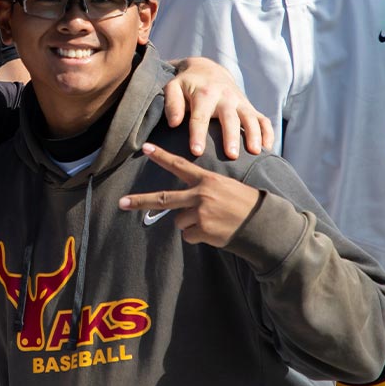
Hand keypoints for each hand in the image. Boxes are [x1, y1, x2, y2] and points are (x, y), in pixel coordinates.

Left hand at [118, 143, 259, 246]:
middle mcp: (200, 195)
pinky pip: (188, 236)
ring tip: (212, 222)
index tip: (145, 148)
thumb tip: (181, 209)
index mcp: (207, 180)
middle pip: (163, 199)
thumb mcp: (226, 188)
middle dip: (139, 201)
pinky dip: (198, 236)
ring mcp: (200, 213)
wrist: (263, 224)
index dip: (161, 156)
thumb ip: (202, 192)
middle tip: (121, 203)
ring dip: (191, 225)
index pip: (180, 165)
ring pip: (179, 222)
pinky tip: (214, 232)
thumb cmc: (245, 205)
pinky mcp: (203, 230)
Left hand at [165, 57, 274, 158]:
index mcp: (204, 94)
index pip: (200, 116)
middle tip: (231, 155)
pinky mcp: (250, 107)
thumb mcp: (173, 88)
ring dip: (254, 135)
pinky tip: (267, 149)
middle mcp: (226, 97)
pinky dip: (268, 133)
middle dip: (231, 137)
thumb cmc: (186, 85)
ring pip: (250, 119)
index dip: (198, 134)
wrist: (207, 70)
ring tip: (255, 153)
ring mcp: (240, 102)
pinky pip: (263, 120)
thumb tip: (173, 123)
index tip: (196, 152)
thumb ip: (172, 104)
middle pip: (230, 118)